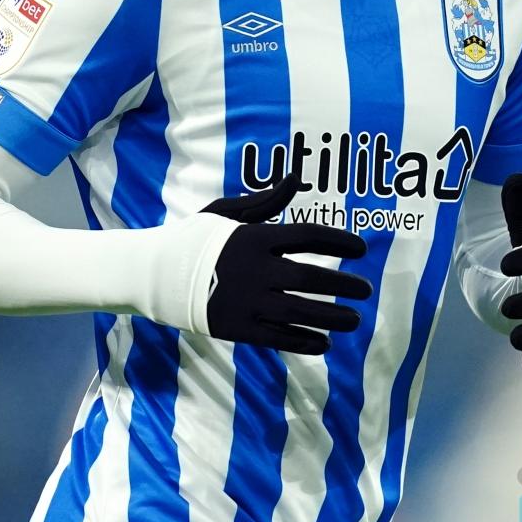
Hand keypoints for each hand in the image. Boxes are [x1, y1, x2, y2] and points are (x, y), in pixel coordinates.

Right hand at [201, 175, 372, 353]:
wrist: (155, 275)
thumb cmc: (195, 240)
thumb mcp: (226, 213)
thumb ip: (265, 202)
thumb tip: (295, 179)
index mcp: (255, 237)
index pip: (310, 235)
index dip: (341, 240)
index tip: (362, 249)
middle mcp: (256, 269)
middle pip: (312, 277)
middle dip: (345, 285)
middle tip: (366, 290)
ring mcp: (247, 300)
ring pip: (301, 312)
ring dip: (333, 318)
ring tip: (355, 320)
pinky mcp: (238, 328)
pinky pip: (279, 338)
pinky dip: (305, 342)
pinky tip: (324, 343)